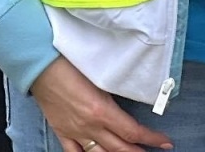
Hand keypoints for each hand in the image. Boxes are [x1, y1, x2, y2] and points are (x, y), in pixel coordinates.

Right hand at [29, 57, 171, 151]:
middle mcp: (90, 126)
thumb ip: (112, 94)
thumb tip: (128, 103)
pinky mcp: (62, 131)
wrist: (38, 62)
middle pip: (121, 148)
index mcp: (101, 111)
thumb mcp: (97, 76)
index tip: (166, 142)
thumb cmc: (67, 62)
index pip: (133, 132)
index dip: (152, 139)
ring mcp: (75, 132)